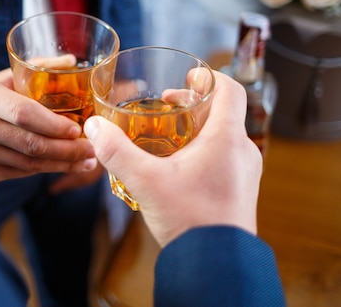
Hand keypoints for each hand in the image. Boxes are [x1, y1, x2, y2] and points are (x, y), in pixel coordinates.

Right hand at [0, 69, 97, 186]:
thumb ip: (34, 69)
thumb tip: (71, 62)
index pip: (23, 113)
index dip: (53, 124)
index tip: (78, 129)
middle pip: (30, 143)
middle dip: (67, 149)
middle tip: (93, 150)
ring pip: (28, 164)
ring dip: (61, 164)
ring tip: (87, 161)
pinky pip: (18, 175)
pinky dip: (44, 172)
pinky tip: (62, 167)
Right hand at [84, 71, 261, 247]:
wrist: (214, 264)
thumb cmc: (190, 220)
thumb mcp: (145, 181)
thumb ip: (117, 151)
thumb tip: (95, 127)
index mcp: (226, 139)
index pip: (230, 90)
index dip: (209, 76)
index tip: (189, 75)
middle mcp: (242, 151)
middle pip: (224, 111)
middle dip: (194, 102)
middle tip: (169, 103)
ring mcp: (244, 172)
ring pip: (224, 135)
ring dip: (199, 126)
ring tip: (169, 134)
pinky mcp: (240, 190)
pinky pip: (225, 156)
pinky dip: (205, 148)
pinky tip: (179, 165)